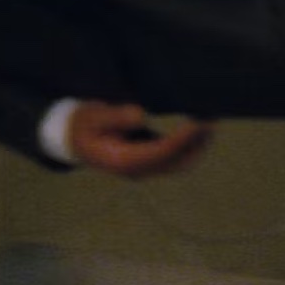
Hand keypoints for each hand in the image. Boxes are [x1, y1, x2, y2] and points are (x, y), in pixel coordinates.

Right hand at [65, 101, 213, 177]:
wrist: (72, 139)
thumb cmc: (82, 124)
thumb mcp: (92, 117)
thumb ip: (115, 116)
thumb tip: (141, 114)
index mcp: (123, 161)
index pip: (160, 153)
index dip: (181, 139)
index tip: (197, 122)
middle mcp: (137, 170)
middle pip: (176, 163)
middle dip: (196, 144)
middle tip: (211, 119)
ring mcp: (144, 168)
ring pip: (179, 163)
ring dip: (197, 145)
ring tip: (210, 119)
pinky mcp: (149, 161)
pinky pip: (175, 157)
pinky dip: (189, 144)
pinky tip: (198, 126)